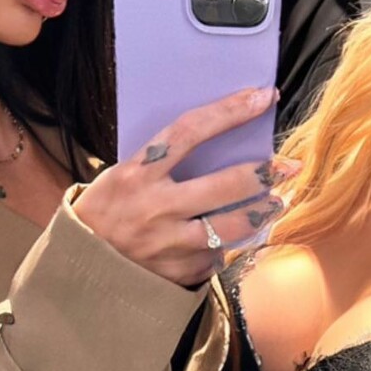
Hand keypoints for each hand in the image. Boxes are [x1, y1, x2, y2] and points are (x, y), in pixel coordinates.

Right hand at [74, 86, 295, 286]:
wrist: (80, 267)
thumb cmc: (105, 211)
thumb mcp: (122, 176)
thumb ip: (162, 163)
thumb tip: (216, 141)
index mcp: (137, 173)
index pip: (190, 131)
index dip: (229, 112)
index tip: (261, 97)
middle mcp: (154, 208)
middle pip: (224, 185)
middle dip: (264, 173)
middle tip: (290, 167)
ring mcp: (168, 244)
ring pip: (231, 228)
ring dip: (261, 213)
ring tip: (277, 203)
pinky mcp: (177, 273)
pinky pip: (215, 256)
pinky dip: (225, 246)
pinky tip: (231, 240)